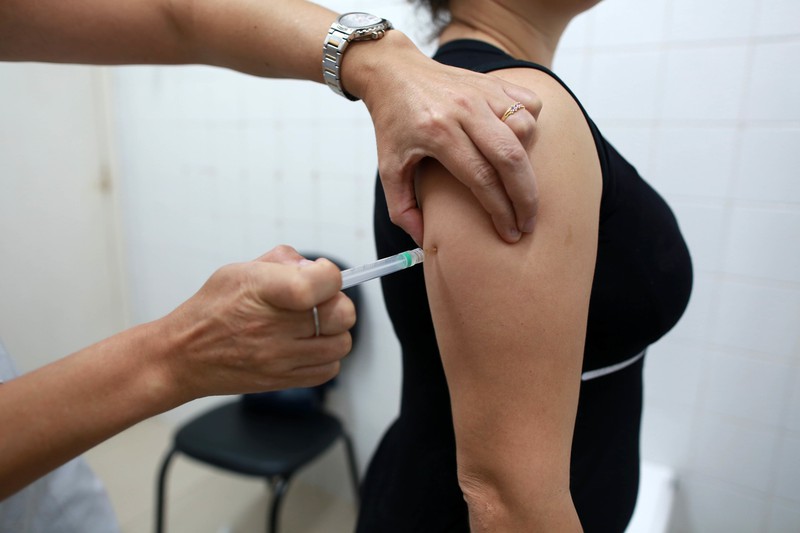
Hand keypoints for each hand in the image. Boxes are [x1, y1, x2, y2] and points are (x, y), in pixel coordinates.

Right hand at [156, 245, 355, 399]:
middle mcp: (273, 326)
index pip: (321, 282)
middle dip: (337, 303)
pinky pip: (329, 370)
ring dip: (334, 332)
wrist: (182, 356)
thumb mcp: (239, 270)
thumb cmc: (210, 311)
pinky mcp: (283, 380)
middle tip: (321, 302)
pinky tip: (307, 346)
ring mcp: (279, 358)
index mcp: (262, 290)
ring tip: (314, 326)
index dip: (331, 276)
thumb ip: (282, 261)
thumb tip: (314, 267)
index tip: (323, 274)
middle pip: (341, 314)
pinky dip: (326, 357)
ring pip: (341, 344)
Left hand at [345, 32, 540, 244]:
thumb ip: (402, 209)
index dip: (500, 210)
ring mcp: (481, 92)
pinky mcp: (492, 82)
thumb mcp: (388, 168)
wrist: (393, 73)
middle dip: (526, 197)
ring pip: (524, 129)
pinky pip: (528, 104)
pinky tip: (519, 146)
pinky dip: (530, 127)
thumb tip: (424, 240)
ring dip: (527, 162)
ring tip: (518, 183)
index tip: (510, 233)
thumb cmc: (393, 123)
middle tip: (528, 223)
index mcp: (437, 133)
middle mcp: (463, 110)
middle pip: (510, 158)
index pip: (481, 178)